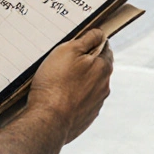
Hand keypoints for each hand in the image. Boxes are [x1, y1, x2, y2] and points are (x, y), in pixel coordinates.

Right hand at [27, 29, 113, 144]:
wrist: (48, 119)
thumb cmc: (55, 82)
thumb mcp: (68, 50)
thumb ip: (87, 39)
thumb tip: (100, 34)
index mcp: (103, 68)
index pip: (105, 48)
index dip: (92, 43)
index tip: (79, 45)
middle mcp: (104, 87)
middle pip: (98, 68)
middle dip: (85, 63)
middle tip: (65, 62)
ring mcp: (96, 104)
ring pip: (90, 86)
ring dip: (80, 82)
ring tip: (59, 82)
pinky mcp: (87, 118)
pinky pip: (82, 102)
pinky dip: (74, 98)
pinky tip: (60, 98)